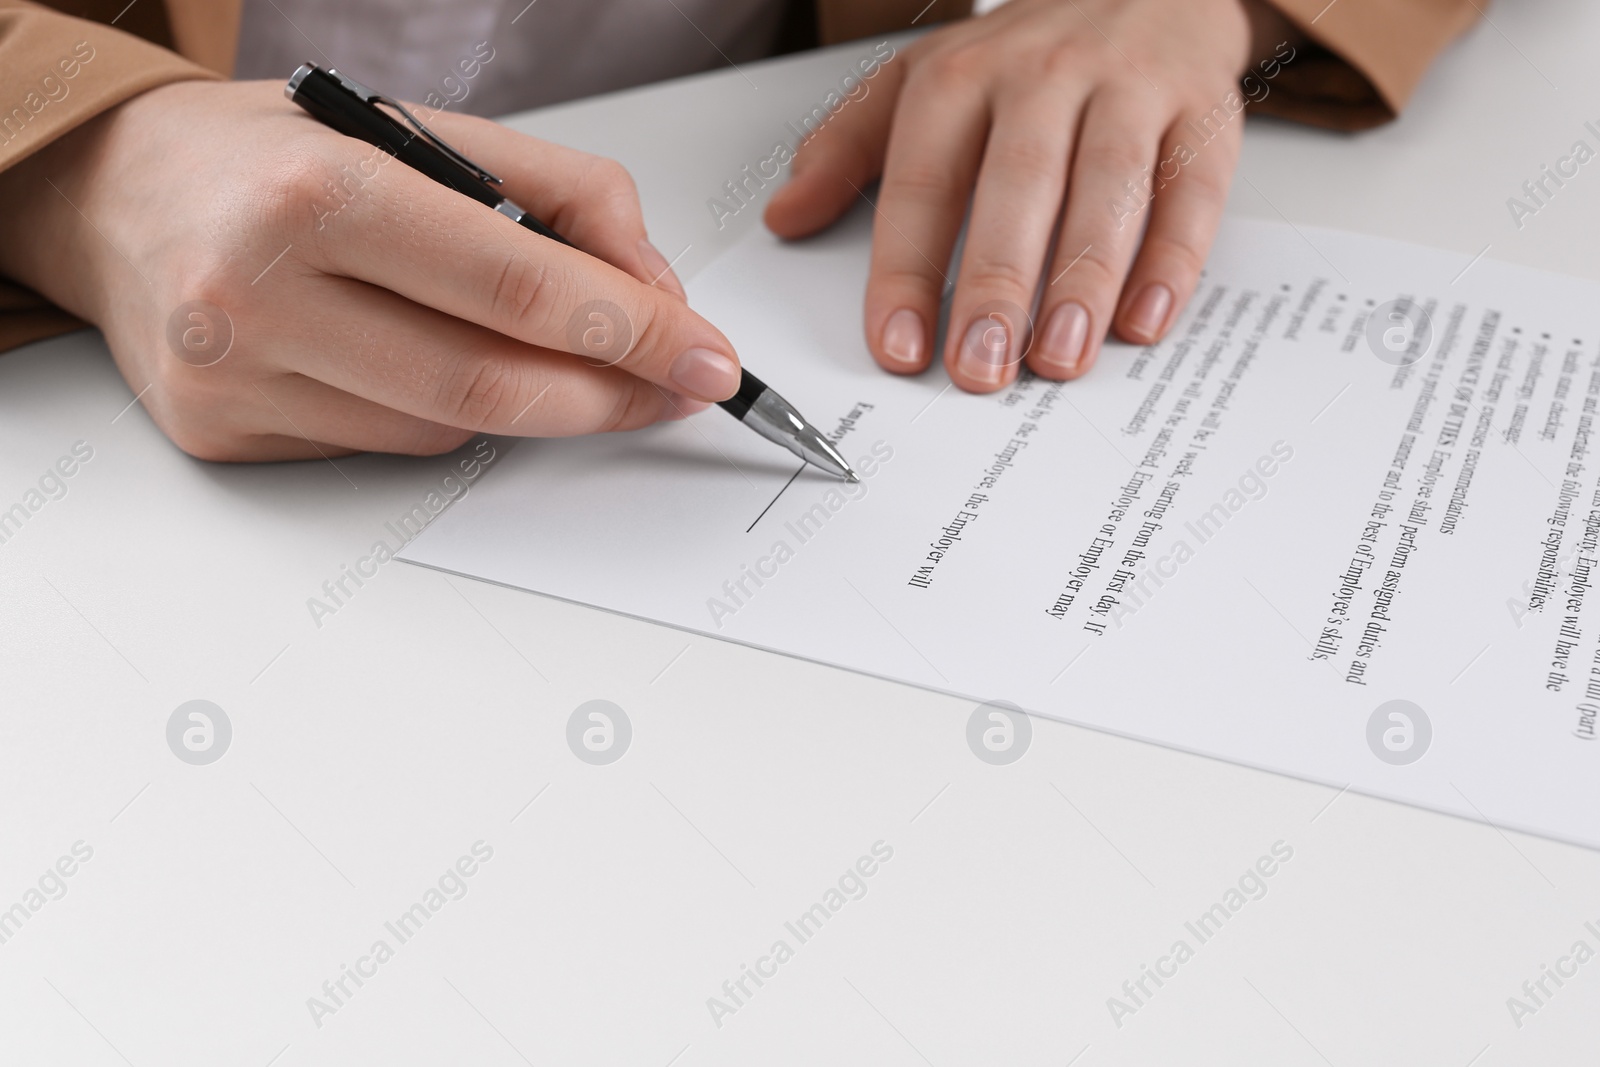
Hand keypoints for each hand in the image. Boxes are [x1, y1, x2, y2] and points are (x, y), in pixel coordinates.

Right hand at [0, 80, 739, 459]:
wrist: (115, 196)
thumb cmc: (274, 158)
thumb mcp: (421, 135)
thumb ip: (561, 198)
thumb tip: (655, 293)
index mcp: (318, 193)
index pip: (517, 287)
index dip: (634, 333)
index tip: (705, 357)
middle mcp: (261, 291)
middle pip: (491, 382)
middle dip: (609, 396)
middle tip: (674, 390)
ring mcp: (235, 377)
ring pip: (447, 428)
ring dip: (530, 403)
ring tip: (550, 358)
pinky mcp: (225, 435)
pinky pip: (387, 448)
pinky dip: (444, 416)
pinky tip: (428, 365)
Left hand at [766, 0, 1296, 391]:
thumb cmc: (1020, 55)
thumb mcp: (918, 83)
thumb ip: (847, 150)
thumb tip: (785, 217)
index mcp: (962, 76)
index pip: (924, 180)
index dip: (906, 269)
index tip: (899, 346)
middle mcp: (1045, 75)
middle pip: (1018, 185)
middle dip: (997, 284)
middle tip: (981, 367)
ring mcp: (1129, 89)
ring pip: (1108, 188)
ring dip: (1084, 281)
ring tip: (1059, 359)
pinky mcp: (1202, 111)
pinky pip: (1191, 190)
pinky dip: (1171, 261)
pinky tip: (1142, 322)